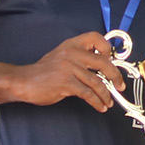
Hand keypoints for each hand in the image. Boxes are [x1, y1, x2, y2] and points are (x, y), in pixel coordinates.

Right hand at [9, 31, 126, 111]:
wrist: (24, 81)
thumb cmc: (44, 72)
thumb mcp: (62, 56)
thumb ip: (79, 57)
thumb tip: (103, 68)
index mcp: (72, 44)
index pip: (95, 37)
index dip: (106, 48)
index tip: (111, 60)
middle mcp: (72, 53)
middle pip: (103, 62)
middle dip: (115, 76)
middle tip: (120, 86)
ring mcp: (69, 68)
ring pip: (97, 82)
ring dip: (106, 95)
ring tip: (108, 102)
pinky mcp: (66, 83)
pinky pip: (88, 94)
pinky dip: (97, 102)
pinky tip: (100, 106)